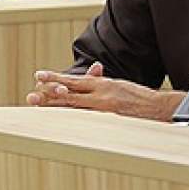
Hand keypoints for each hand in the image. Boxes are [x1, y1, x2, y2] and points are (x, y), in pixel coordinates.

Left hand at [26, 63, 185, 121]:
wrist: (157, 107)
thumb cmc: (138, 97)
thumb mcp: (118, 84)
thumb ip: (102, 79)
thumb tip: (93, 68)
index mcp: (102, 84)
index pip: (74, 80)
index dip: (55, 78)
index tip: (39, 76)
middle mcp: (100, 94)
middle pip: (69, 93)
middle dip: (49, 94)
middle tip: (31, 95)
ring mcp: (104, 108)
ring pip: (74, 106)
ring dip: (55, 105)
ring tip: (38, 102)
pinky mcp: (108, 120)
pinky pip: (85, 120)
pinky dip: (71, 119)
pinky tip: (59, 120)